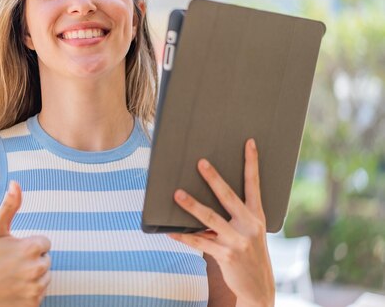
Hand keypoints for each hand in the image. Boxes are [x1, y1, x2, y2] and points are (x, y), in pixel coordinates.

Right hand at [0, 181, 50, 306]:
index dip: (29, 245)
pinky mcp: (33, 305)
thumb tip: (16, 182)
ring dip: (32, 278)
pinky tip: (11, 292)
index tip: (13, 251)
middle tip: (9, 266)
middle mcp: (38, 269)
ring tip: (10, 278)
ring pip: (44, 278)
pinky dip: (28, 294)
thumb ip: (9, 205)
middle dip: (31, 262)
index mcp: (33, 247)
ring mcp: (36, 289)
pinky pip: (38, 295)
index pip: (44, 243)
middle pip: (45, 261)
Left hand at [168, 139, 274, 306]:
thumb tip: (202, 198)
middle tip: (200, 163)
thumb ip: (234, 215)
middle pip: (229, 197)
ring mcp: (238, 241)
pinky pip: (199, 242)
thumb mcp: (249, 231)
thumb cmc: (248, 251)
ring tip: (177, 194)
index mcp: (256, 216)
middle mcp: (249, 225)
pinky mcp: (225, 255)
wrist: (259, 286)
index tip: (248, 142)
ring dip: (192, 205)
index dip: (252, 163)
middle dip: (214, 179)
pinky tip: (169, 231)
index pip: (254, 184)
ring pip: (210, 218)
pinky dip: (183, 236)